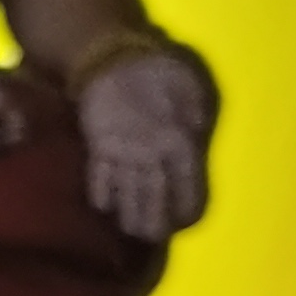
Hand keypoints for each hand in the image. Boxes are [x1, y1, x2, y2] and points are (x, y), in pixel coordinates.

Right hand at [76, 45, 212, 242]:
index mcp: (180, 144)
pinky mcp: (97, 152)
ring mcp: (121, 157)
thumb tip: (195, 150)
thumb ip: (197, 125)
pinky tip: (107, 207)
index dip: (188, 213)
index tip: (186, 220)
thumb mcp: (195, 92)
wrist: (111, 58)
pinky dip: (102, 200)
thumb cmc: (160, 71)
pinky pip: (98, 185)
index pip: (189, 194)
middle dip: (155, 228)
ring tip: (132, 232)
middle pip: (153, 206)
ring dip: (129, 220)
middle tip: (156, 236)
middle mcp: (150, 158)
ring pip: (125, 201)